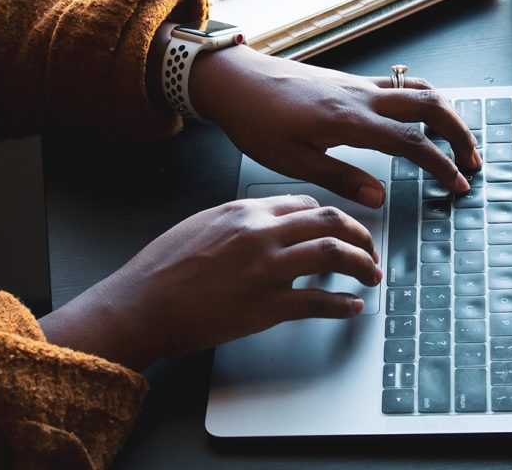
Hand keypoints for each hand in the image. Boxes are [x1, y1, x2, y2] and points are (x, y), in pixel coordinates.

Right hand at [40, 196, 380, 370]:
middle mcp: (260, 233)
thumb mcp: (201, 224)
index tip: (341, 229)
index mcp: (245, 211)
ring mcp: (266, 269)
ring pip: (334, 254)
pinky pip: (318, 302)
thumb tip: (270, 223)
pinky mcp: (266, 306)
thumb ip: (240, 221)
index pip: (306, 204)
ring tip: (371, 276)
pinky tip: (351, 307)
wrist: (141, 304)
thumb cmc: (162, 268)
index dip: (331, 217)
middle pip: (330, 222)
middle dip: (360, 235)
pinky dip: (342, 305)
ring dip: (362, 265)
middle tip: (370, 250)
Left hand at [189, 46, 480, 207]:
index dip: (440, 165)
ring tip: (456, 141)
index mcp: (349, 120)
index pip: (412, 142)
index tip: (457, 185)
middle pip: (430, 105)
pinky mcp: (350, 81)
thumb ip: (340, 178)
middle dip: (459, 132)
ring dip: (445, 113)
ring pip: (418, 89)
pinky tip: (421, 119)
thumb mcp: (292, 161)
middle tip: (472, 161)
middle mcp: (361, 96)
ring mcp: (358, 84)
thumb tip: (380, 198)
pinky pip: (399, 85)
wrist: (235, 80)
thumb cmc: (256, 121)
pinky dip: (423, 101)